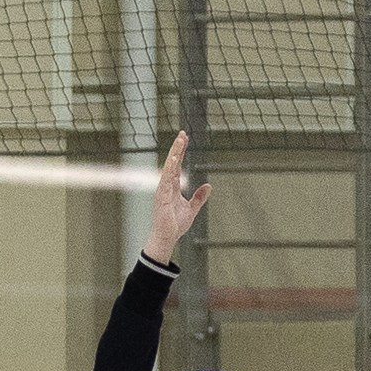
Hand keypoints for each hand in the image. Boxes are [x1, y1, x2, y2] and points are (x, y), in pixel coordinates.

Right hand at [142, 131, 210, 266]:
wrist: (167, 237)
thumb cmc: (175, 225)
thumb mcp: (191, 209)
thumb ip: (199, 197)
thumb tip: (209, 186)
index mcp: (172, 186)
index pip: (177, 165)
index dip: (180, 152)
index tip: (185, 138)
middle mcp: (166, 185)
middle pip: (173, 162)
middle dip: (177, 147)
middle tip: (183, 133)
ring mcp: (163, 190)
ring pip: (169, 167)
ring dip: (174, 153)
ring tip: (180, 140)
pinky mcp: (161, 196)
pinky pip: (165, 180)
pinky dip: (169, 169)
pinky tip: (173, 159)